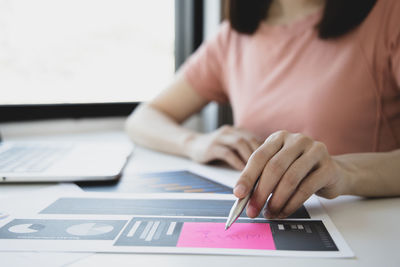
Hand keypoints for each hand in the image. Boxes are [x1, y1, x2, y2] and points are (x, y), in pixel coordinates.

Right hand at [184, 125, 261, 169]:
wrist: (192, 144)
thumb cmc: (216, 149)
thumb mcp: (233, 148)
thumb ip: (246, 152)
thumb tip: (265, 167)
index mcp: (239, 131)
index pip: (257, 139)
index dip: (267, 152)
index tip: (273, 165)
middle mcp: (231, 131)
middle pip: (251, 139)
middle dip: (261, 155)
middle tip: (267, 169)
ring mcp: (220, 137)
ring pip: (239, 143)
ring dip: (249, 157)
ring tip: (256, 170)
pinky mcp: (211, 146)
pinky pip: (226, 152)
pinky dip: (236, 161)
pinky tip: (241, 171)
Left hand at [233, 130, 348, 218]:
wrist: (333, 173)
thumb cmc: (299, 171)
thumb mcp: (278, 169)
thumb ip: (260, 178)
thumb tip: (242, 196)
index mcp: (279, 137)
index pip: (259, 156)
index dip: (247, 176)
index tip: (238, 194)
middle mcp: (297, 140)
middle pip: (274, 167)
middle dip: (260, 192)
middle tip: (252, 210)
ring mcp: (315, 151)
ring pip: (290, 178)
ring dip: (276, 200)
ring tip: (269, 213)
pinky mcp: (328, 167)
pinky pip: (306, 188)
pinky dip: (292, 204)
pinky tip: (284, 211)